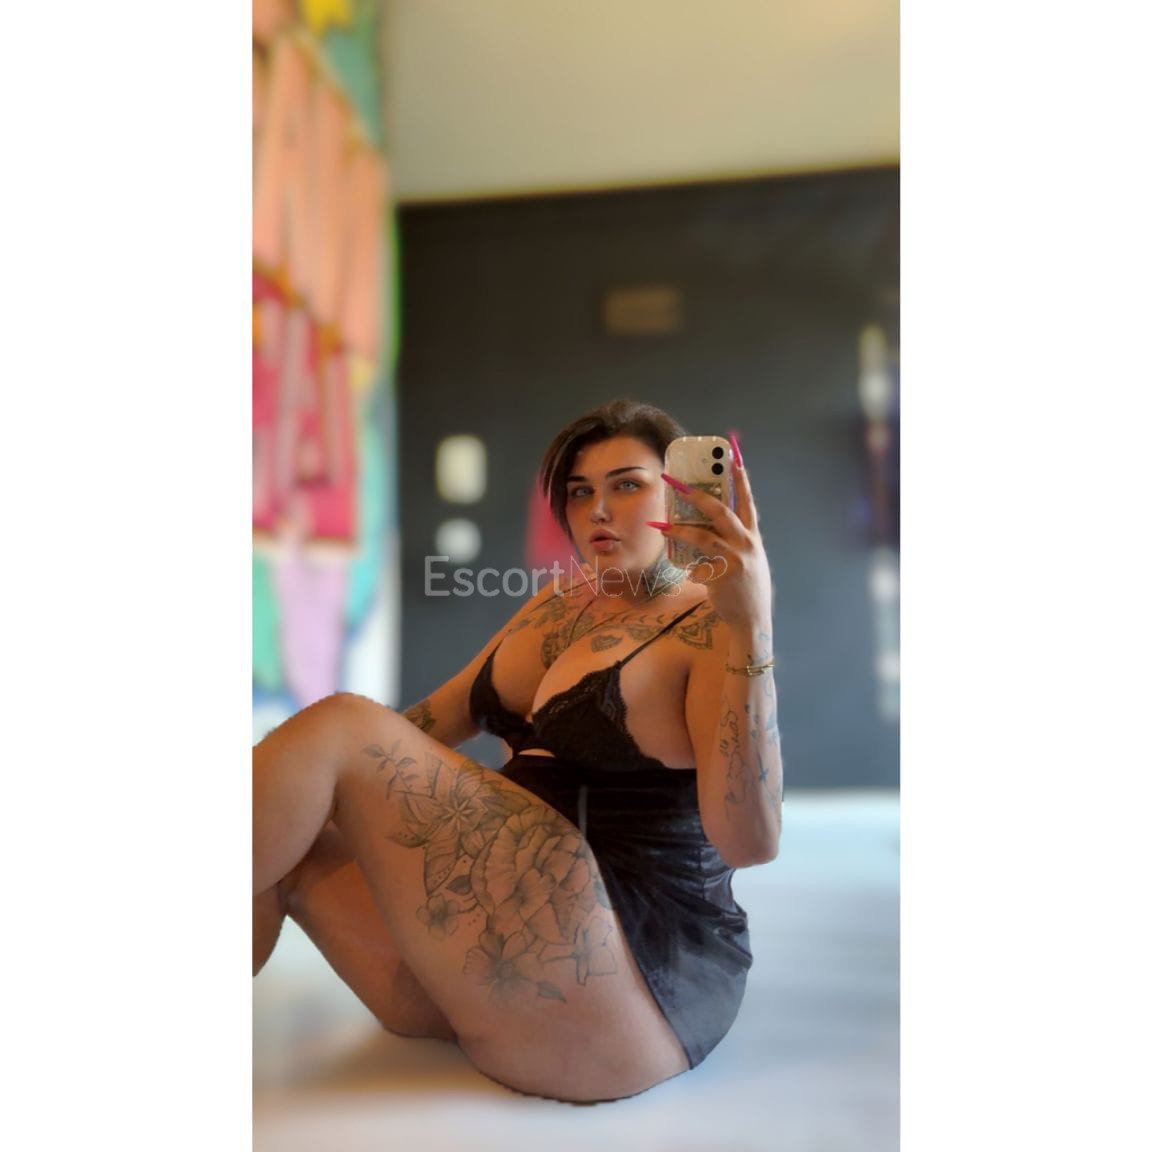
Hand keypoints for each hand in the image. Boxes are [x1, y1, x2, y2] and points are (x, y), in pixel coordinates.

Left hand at [656, 435, 772, 631]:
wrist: (752, 619)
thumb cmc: (746, 588)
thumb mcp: (747, 559)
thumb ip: (733, 541)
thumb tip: (709, 525)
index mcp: (752, 536)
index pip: (747, 501)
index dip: (740, 478)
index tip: (732, 456)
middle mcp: (747, 543)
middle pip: (720, 511)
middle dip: (696, 495)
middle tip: (677, 483)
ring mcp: (736, 559)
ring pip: (702, 536)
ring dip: (678, 529)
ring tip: (660, 525)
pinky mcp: (724, 575)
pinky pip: (698, 566)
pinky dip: (690, 570)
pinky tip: (689, 574)